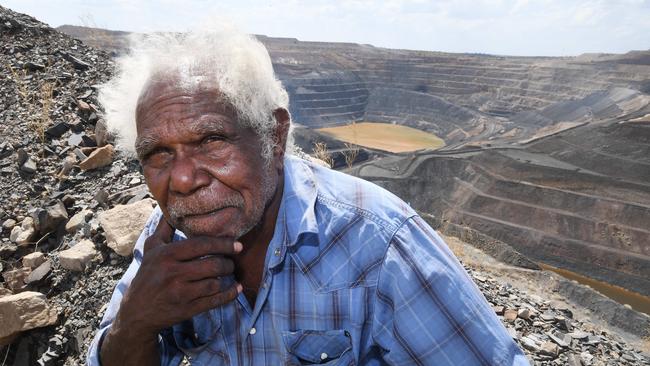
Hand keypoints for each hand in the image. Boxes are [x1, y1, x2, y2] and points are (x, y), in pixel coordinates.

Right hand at [113, 216, 242, 337]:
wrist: (136, 312)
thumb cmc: (147, 275)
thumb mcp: (151, 249)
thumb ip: (165, 228)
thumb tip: (172, 207)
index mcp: (167, 255)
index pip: (201, 245)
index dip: (223, 244)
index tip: (237, 244)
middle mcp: (173, 273)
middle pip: (212, 265)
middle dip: (228, 262)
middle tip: (232, 261)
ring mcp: (180, 293)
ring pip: (215, 283)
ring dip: (228, 278)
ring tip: (231, 273)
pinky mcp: (186, 310)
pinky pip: (213, 301)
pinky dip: (229, 295)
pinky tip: (235, 289)